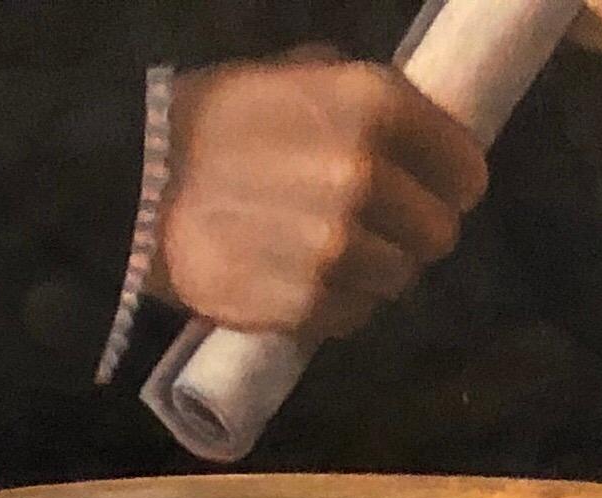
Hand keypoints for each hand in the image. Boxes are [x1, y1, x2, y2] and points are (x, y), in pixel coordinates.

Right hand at [158, 55, 486, 346]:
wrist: (135, 190)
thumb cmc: (215, 122)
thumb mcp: (296, 77)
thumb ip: (363, 103)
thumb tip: (412, 132)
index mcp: (376, 106)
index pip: (466, 170)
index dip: (452, 184)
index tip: (433, 191)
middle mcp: (368, 178)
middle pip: (439, 235)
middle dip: (414, 233)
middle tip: (379, 228)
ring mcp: (339, 250)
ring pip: (398, 281)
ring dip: (374, 273)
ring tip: (330, 255)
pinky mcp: (308, 305)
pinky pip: (352, 316)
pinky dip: (336, 305)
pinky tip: (303, 280)